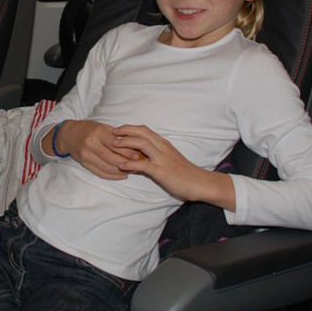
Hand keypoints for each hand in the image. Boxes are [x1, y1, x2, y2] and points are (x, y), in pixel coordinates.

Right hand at [53, 119, 139, 180]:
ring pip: (107, 167)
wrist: (69, 135)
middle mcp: (90, 144)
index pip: (115, 144)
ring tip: (132, 170)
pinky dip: (112, 176)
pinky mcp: (84, 164)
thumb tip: (134, 144)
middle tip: (138, 164)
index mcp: (98, 132)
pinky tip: (122, 175)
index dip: (128, 151)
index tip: (139, 154)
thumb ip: (117, 135)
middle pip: (111, 158)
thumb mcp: (102, 126)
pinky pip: (100, 173)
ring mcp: (86, 156)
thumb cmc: (89, 129)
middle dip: (126, 163)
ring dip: (121, 171)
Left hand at [112, 124, 235, 209]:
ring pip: (142, 144)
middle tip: (112, 133)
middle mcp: (163, 148)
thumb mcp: (169, 158)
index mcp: (164, 144)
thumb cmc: (184, 172)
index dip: (130, 128)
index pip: (145, 130)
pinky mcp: (162, 172)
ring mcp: (162, 159)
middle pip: (142, 132)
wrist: (200, 183)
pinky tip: (121, 165)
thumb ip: (156, 153)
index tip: (117, 129)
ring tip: (114, 145)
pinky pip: (144, 165)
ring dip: (126, 143)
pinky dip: (131, 164)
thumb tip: (139, 153)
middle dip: (125, 130)